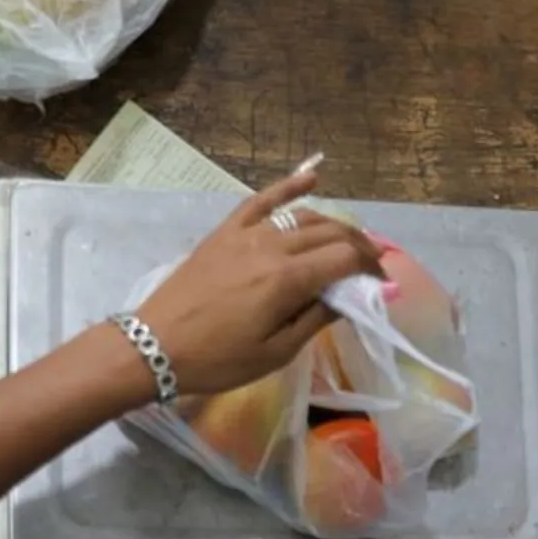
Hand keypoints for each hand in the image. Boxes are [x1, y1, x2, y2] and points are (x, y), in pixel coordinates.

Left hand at [134, 169, 380, 396]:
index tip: (382, 282)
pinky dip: (289, 187)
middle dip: (360, 246)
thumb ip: (316, 319)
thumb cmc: (219, 359)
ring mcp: (246, 234)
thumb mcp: (276, 352)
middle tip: (373, 265)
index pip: (345, 259)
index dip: (370, 267)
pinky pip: (262, 201)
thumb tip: (351, 297)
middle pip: (330, 233)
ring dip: (334, 226)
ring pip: (303, 217)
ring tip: (351, 241)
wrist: (156, 346)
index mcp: (287, 280)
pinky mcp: (226, 232)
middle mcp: (272, 247)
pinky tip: (311, 179)